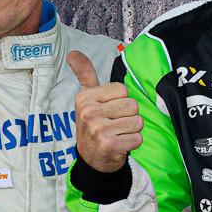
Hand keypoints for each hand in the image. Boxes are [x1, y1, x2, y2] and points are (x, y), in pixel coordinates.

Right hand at [67, 50, 142, 172]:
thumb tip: (73, 52)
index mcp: (85, 98)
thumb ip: (85, 74)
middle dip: (129, 116)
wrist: (92, 159)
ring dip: (132, 130)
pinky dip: (134, 143)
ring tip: (118, 134)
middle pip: (133, 105)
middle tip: (114, 125)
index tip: (108, 111)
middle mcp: (89, 113)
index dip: (121, 101)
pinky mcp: (109, 146)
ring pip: (138, 122)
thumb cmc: (94, 123)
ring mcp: (98, 130)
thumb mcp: (87, 98)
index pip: (123, 90)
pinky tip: (120, 145)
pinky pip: (138, 138)